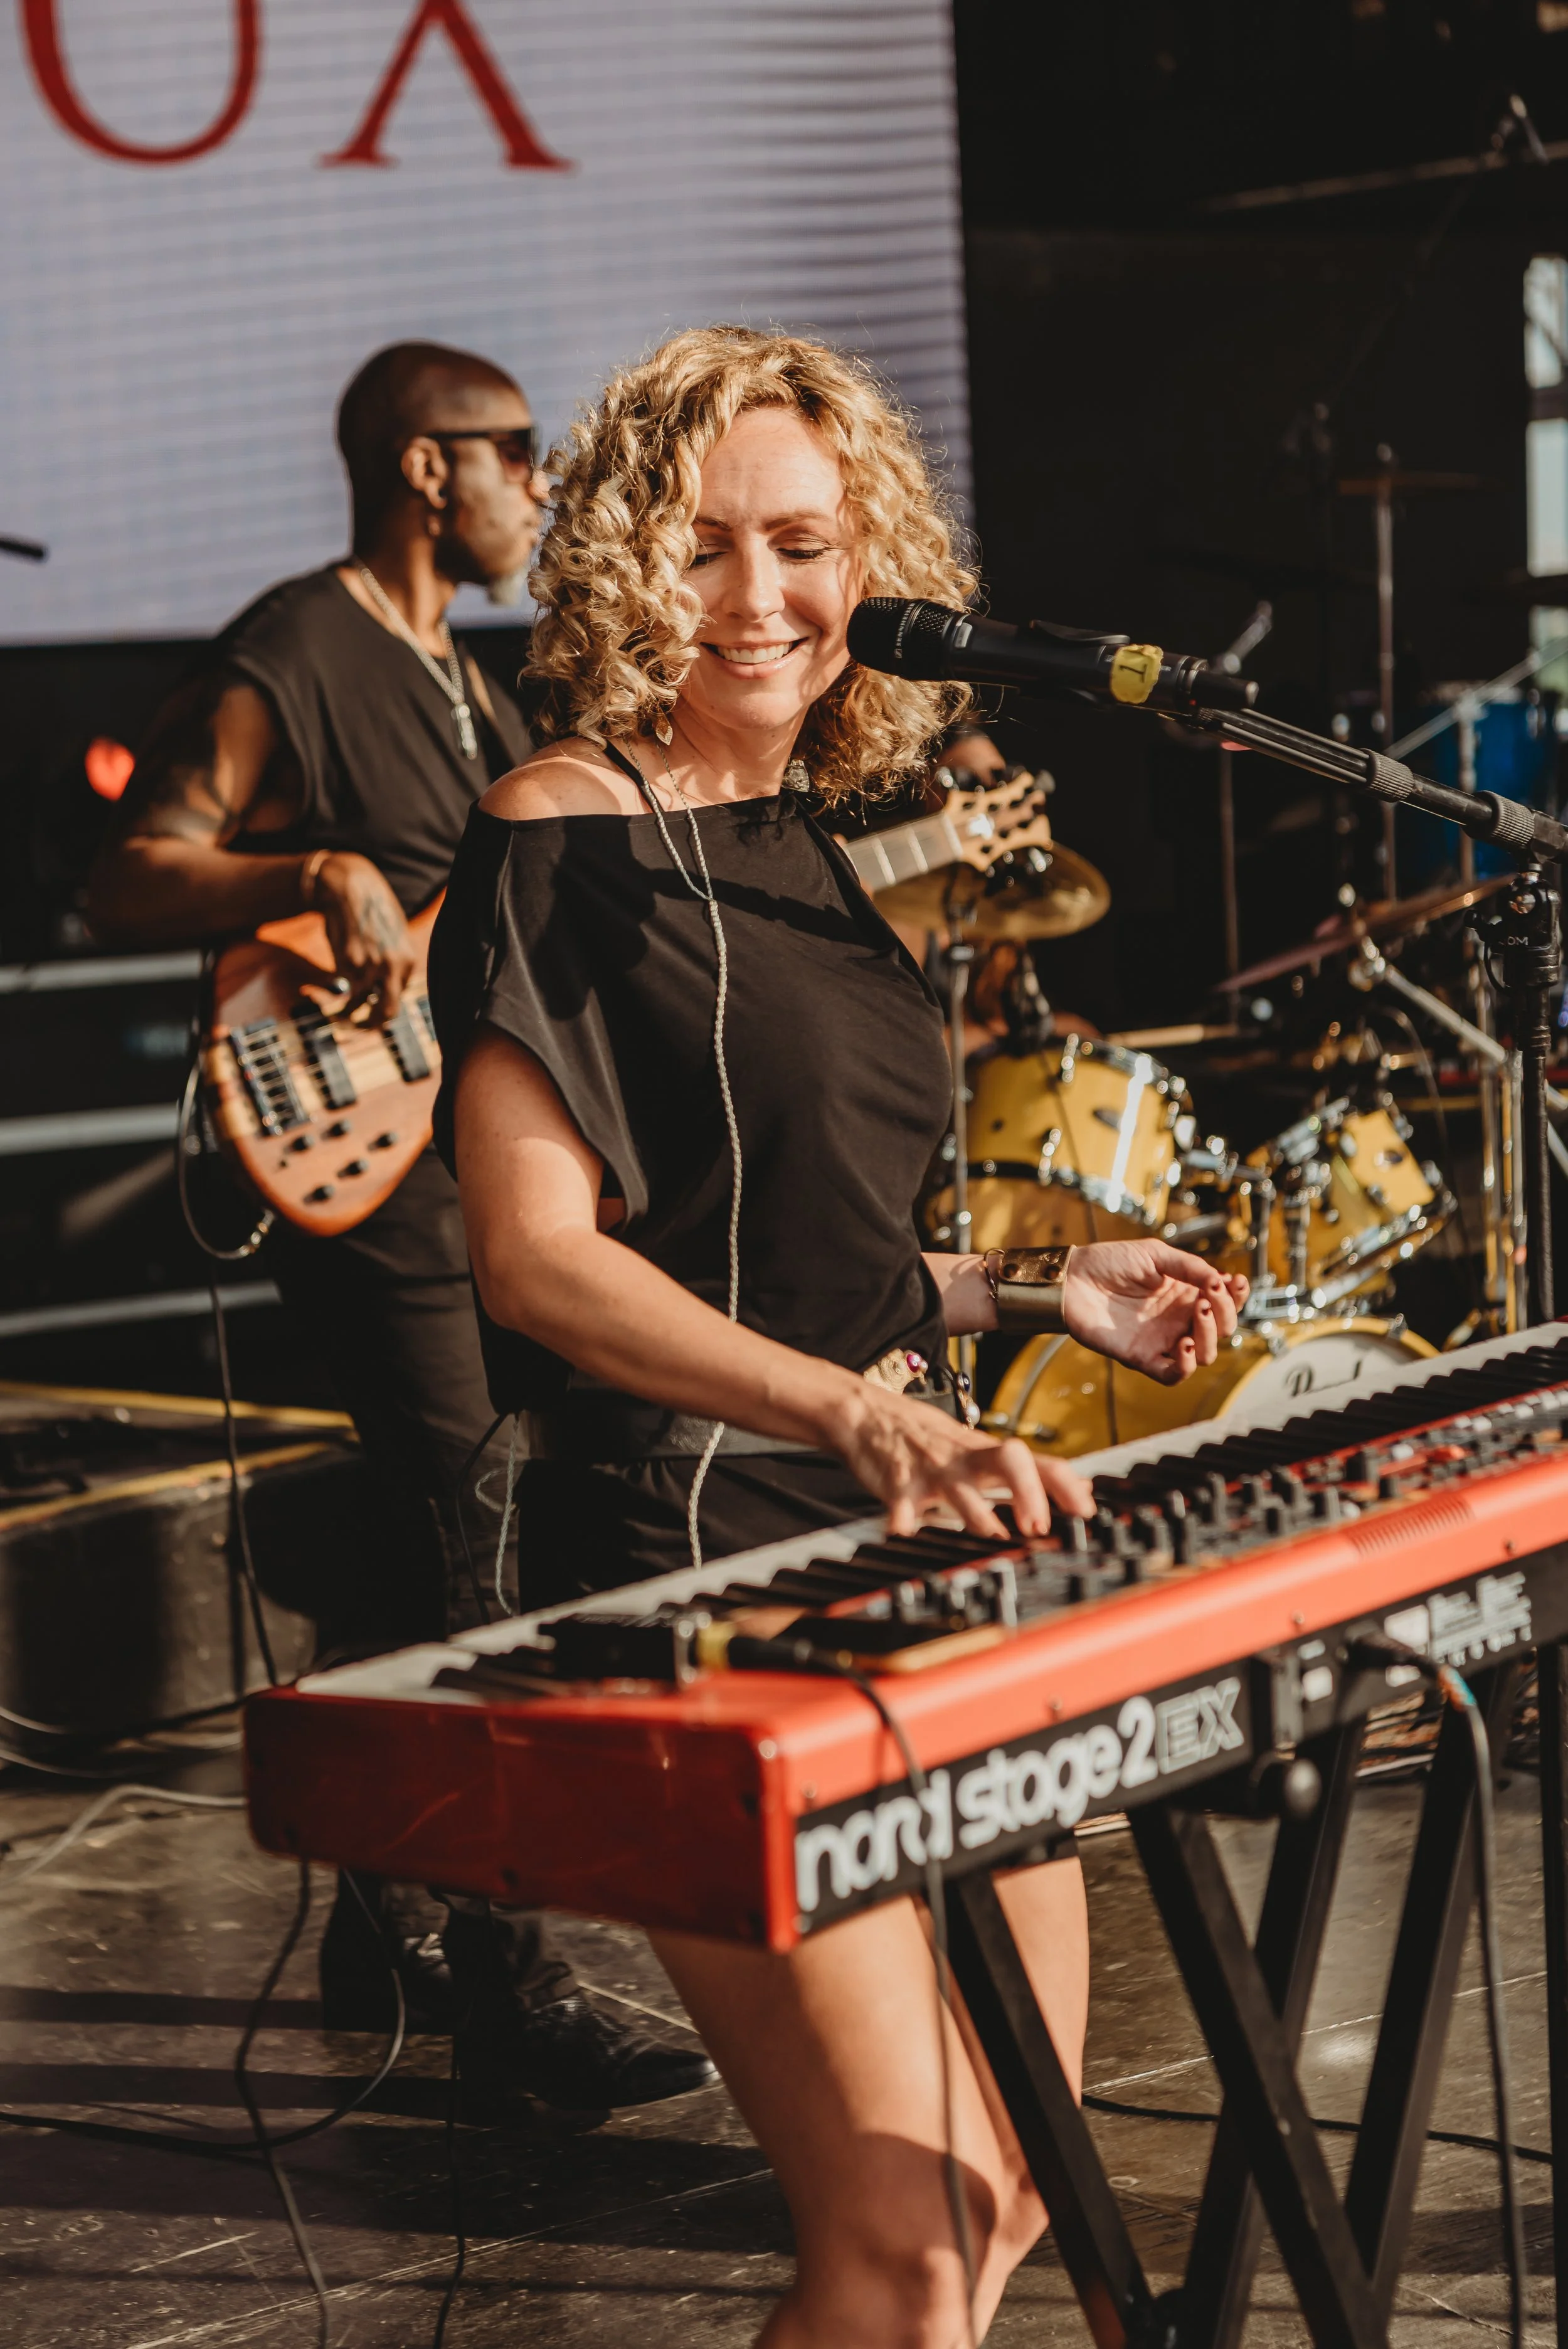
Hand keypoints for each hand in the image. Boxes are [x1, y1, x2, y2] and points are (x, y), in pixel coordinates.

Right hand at [312, 852, 414, 1022]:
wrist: (351, 889)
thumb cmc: (373, 912)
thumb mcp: (394, 938)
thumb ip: (394, 964)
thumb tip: (388, 992)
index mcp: (407, 961)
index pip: (398, 998)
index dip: (384, 1008)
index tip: (374, 1014)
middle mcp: (391, 966)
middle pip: (386, 1013)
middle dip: (373, 1025)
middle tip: (362, 1027)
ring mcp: (368, 966)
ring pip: (359, 1001)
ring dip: (349, 1011)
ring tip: (342, 1014)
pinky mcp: (346, 962)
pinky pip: (343, 984)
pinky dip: (338, 987)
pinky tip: (335, 980)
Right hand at [833, 1383, 1091, 1540]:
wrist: (869, 1414)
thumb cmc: (929, 1440)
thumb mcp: (981, 1452)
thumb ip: (1029, 1472)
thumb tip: (1080, 1485)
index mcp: (989, 1455)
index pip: (1041, 1462)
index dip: (1067, 1487)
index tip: (1087, 1514)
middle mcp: (967, 1459)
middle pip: (1009, 1460)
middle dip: (1028, 1491)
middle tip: (1039, 1526)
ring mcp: (932, 1469)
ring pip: (960, 1487)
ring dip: (977, 1514)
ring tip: (993, 1538)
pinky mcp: (897, 1483)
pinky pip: (901, 1504)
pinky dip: (903, 1522)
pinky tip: (906, 1538)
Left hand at [1064, 1240, 1247, 1386]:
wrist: (1073, 1278)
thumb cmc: (1109, 1263)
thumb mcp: (1154, 1254)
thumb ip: (1188, 1266)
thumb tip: (1219, 1279)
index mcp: (1185, 1295)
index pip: (1224, 1304)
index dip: (1236, 1296)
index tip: (1234, 1281)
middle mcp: (1178, 1320)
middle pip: (1221, 1331)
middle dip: (1225, 1313)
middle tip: (1209, 1294)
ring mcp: (1162, 1340)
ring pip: (1204, 1355)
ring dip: (1210, 1335)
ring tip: (1199, 1311)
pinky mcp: (1142, 1358)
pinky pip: (1172, 1374)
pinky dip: (1185, 1365)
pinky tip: (1185, 1344)